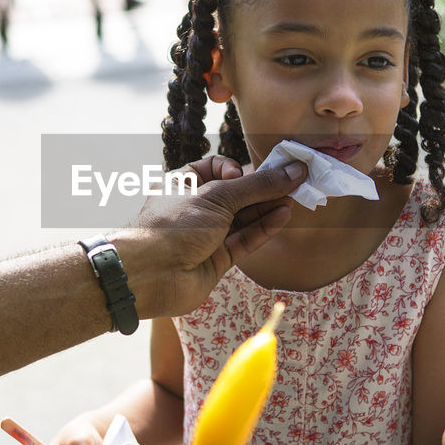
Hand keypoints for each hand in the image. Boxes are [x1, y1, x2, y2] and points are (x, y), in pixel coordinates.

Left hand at [124, 155, 304, 317]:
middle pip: (235, 194)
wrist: (150, 276)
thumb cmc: (174, 225)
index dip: (234, 169)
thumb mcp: (217, 196)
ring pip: (242, 219)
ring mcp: (205, 236)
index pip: (215, 168)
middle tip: (292, 182)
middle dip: (262, 189)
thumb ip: (257, 185)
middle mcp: (194, 208)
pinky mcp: (216, 260)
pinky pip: (243, 240)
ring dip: (267, 208)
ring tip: (294, 198)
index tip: (244, 174)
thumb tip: (294, 171)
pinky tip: (283, 216)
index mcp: (182, 184)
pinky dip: (263, 229)